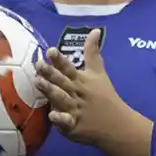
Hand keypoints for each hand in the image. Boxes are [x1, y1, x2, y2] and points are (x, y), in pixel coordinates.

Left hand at [36, 30, 141, 149]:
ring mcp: (75, 109)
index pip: (69, 67)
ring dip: (51, 91)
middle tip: (38, 64)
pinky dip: (60, 119)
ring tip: (38, 82)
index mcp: (81, 80)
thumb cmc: (104, 96)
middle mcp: (77, 93)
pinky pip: (66, 122)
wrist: (117, 124)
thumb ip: (92, 52)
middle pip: (62, 81)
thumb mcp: (99, 72)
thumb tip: (95, 30)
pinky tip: (51, 115)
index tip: (50, 51)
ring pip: (61, 99)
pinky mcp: (74, 125)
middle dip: (51, 73)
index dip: (59, 60)